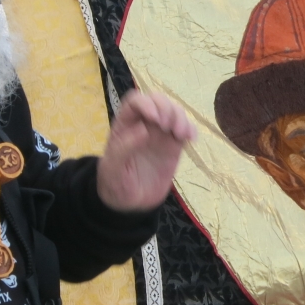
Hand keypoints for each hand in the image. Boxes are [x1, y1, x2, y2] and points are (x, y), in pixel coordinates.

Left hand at [97, 91, 196, 211]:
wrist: (129, 203)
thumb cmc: (115, 183)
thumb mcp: (113, 168)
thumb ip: (124, 148)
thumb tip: (144, 129)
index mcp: (124, 125)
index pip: (135, 101)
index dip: (147, 104)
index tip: (155, 119)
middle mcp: (143, 124)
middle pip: (157, 101)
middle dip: (166, 108)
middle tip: (169, 128)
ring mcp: (160, 133)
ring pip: (173, 111)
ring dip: (180, 117)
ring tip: (181, 135)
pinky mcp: (173, 145)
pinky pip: (185, 129)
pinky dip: (191, 129)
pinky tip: (191, 139)